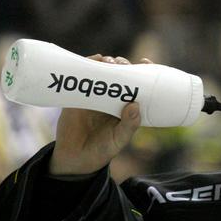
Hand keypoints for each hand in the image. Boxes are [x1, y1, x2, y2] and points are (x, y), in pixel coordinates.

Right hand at [49, 55, 151, 174]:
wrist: (75, 159)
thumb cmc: (103, 149)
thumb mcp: (120, 139)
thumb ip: (129, 125)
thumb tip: (135, 105)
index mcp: (126, 106)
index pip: (138, 85)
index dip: (143, 71)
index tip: (145, 62)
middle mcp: (112, 98)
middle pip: (120, 74)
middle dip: (123, 64)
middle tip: (123, 64)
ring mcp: (95, 96)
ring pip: (103, 72)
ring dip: (108, 62)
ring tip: (111, 62)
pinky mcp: (77, 97)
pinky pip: (82, 77)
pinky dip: (88, 65)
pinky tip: (94, 61)